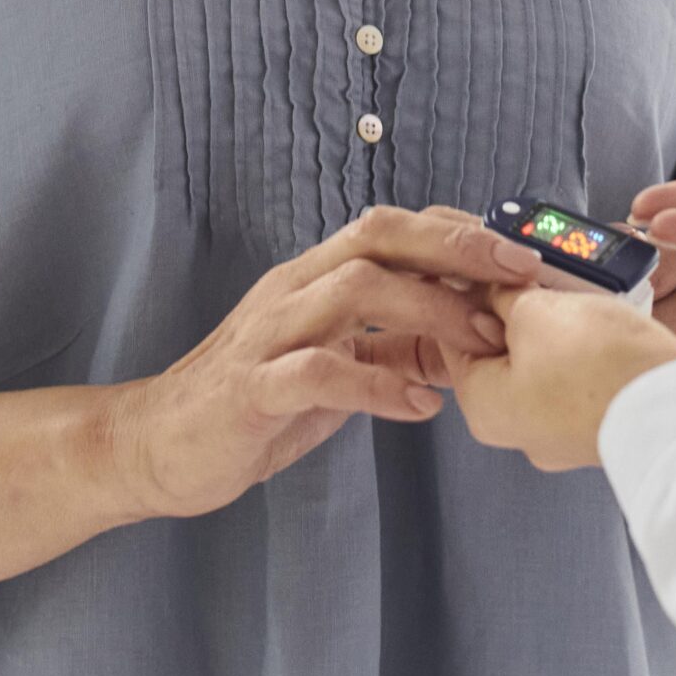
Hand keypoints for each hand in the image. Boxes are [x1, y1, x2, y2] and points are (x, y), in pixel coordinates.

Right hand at [103, 206, 542, 519]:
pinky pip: (320, 371)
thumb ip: (387, 342)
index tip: (520, 256)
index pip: (393, 228)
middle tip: (519, 276)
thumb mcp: (331, 365)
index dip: (459, 232)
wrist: (155, 447)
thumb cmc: (250, 404)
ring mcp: (269, 334)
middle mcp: (292, 290)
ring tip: (479, 344)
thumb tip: (462, 335)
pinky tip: (420, 405)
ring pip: (355, 288)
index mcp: (313, 278)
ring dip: (429, 308)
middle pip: (378, 236)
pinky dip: (379, 383)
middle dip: (456, 246)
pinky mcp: (251, 388)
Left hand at [445, 286, 675, 471]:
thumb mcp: (533, 312)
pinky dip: (596, 337)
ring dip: (564, 317)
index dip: (469, 294)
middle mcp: (524, 426)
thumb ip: (504, 296)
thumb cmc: (601, 369)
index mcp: (487, 408)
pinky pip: (591, 366)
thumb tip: (495, 287)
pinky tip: (609, 311)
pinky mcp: (610, 414)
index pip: (456, 341)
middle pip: (507, 348)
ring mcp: (570, 425)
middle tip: (536, 269)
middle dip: (523, 303)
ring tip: (579, 285)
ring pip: (554, 355)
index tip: (485, 264)